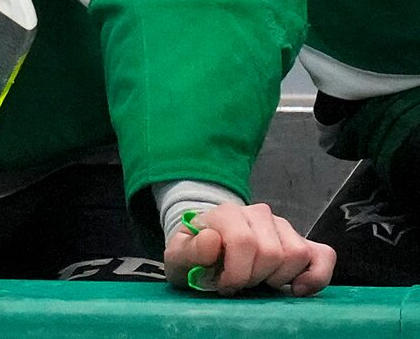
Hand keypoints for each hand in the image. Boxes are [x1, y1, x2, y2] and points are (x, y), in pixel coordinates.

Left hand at [165, 199, 332, 295]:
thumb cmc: (194, 257)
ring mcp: (283, 227)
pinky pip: (324, 255)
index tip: (224, 285)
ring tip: (259, 281)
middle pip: (272, 252)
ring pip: (297, 254)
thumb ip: (189, 251)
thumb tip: (212, 240)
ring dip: (278, 278)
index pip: (244, 241)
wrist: (208, 251)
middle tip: (240, 283)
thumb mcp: (178, 258)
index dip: (236, 272)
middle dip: (255, 278)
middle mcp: (258, 214)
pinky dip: (316, 276)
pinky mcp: (303, 242)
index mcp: (226, 213)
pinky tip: (296, 289)